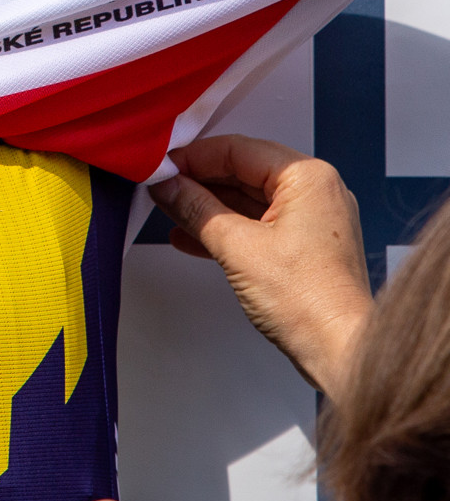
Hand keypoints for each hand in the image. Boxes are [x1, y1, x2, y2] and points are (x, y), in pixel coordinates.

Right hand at [150, 134, 373, 398]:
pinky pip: (256, 222)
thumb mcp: (236, 247)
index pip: (238, 150)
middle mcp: (316, 191)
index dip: (194, 157)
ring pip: (247, 198)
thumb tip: (167, 186)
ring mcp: (312, 219)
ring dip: (208, 205)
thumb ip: (195, 208)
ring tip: (171, 211)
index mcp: (308, 178)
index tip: (161, 168)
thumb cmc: (308, 302)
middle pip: (243, 171)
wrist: (339, 350)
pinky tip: (192, 237)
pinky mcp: (304, 244)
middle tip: (161, 188)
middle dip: (199, 181)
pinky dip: (225, 227)